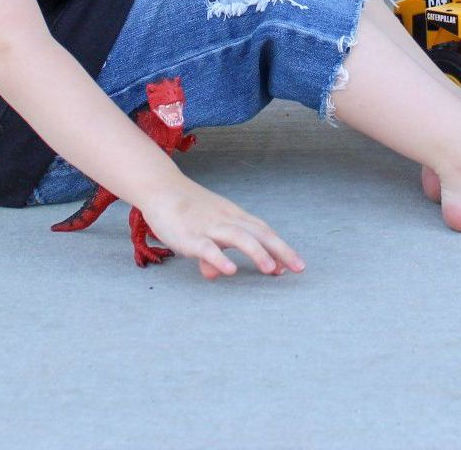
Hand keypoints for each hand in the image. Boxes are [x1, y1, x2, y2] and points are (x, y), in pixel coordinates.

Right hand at [140, 176, 304, 279]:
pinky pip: (207, 248)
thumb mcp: (204, 231)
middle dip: (281, 250)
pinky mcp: (190, 235)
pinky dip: (220, 259)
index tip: (294, 264)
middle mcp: (226, 219)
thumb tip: (220, 272)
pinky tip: (230, 271)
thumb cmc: (185, 210)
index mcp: (233, 216)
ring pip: (238, 238)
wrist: (161, 188)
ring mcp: (209, 226)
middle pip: (259, 233)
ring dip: (257, 253)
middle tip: (299, 267)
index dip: (279, 246)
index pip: (262, 230)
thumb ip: (214, 253)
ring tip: (271, 270)